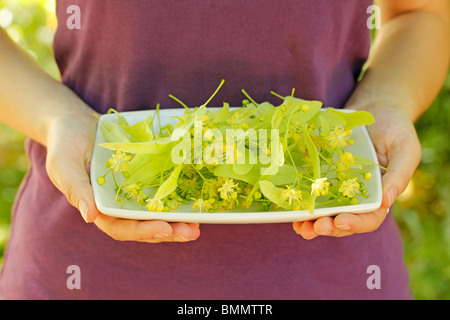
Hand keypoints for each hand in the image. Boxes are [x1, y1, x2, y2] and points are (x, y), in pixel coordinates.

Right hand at [45, 110, 199, 242]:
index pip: (121, 228)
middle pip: (144, 225)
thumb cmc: (65, 144)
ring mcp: (133, 192)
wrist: (76, 123)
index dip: (143, 231)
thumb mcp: (64, 165)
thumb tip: (90, 217)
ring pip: (156, 212)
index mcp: (98, 208)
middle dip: (168, 231)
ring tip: (197, 225)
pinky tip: (194, 200)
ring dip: (177, 221)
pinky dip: (177, 197)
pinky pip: (162, 190)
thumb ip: (76, 190)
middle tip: (191, 233)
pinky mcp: (144, 176)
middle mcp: (118, 205)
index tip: (164, 230)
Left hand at [293, 104, 420, 238]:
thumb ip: (399, 175)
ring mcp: (338, 187)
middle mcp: (357, 196)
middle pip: (343, 220)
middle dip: (329, 227)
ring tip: (300, 227)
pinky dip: (302, 203)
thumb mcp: (405, 148)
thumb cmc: (395, 128)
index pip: (369, 218)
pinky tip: (291, 208)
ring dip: (311, 223)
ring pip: (325, 212)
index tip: (340, 221)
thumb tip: (386, 202)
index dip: (355, 223)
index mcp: (380, 195)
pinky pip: (311, 192)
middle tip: (315, 227)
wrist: (375, 109)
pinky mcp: (322, 175)